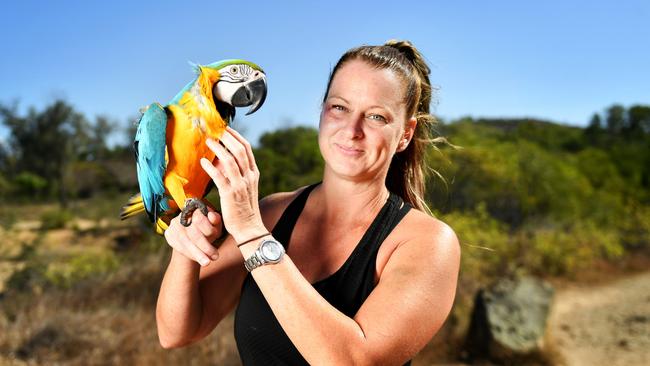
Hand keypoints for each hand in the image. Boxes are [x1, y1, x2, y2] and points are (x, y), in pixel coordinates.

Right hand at [163, 207, 223, 265]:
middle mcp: (182, 215)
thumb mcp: (215, 225)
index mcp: (195, 208)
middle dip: (205, 246)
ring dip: (198, 254)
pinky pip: (179, 246)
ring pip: (185, 241)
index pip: (200, 219)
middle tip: (215, 257)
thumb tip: (212, 216)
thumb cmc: (207, 229)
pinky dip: (190, 254)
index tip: (218, 238)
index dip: (209, 230)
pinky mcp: (168, 234)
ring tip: (207, 262)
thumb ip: (216, 221)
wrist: (193, 236)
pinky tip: (198, 259)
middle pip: (193, 232)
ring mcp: (174, 224)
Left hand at [200, 127, 266, 243]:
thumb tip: (219, 160)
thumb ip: (235, 173)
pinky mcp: (230, 194)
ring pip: (230, 161)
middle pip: (239, 151)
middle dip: (227, 138)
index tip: (225, 129)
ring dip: (218, 149)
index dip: (236, 137)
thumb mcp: (244, 187)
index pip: (246, 149)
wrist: (249, 228)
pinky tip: (203, 162)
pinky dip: (211, 168)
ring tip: (208, 141)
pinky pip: (219, 177)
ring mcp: (240, 185)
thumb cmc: (243, 208)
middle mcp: (249, 177)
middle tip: (215, 130)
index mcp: (253, 174)